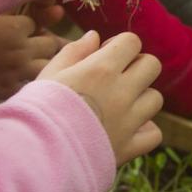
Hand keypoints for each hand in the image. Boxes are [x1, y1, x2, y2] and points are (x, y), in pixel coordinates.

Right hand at [0, 12, 67, 98]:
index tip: (22, 28)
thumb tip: (55, 9)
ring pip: (47, 67)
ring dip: (44, 62)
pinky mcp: (5, 90)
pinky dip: (29, 80)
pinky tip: (21, 76)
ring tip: (35, 60)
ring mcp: (15, 72)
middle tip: (35, 44)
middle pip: (51, 44)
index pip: (38, 24)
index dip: (32, 25)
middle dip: (45, 42)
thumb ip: (15, 8)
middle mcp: (20, 51)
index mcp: (14, 28)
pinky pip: (29, 85)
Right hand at [39, 31, 162, 162]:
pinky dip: (145, 131)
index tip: (107, 56)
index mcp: (102, 69)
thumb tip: (94, 36)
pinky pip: (154, 134)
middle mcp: (122, 92)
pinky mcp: (130, 147)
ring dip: (141, 98)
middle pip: (152, 65)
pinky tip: (129, 130)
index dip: (121, 45)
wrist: (36, 155)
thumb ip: (75, 51)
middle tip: (118, 77)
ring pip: (155, 99)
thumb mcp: (50, 73)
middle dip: (138, 66)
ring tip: (120, 105)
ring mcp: (129, 121)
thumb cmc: (38, 109)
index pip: (132, 41)